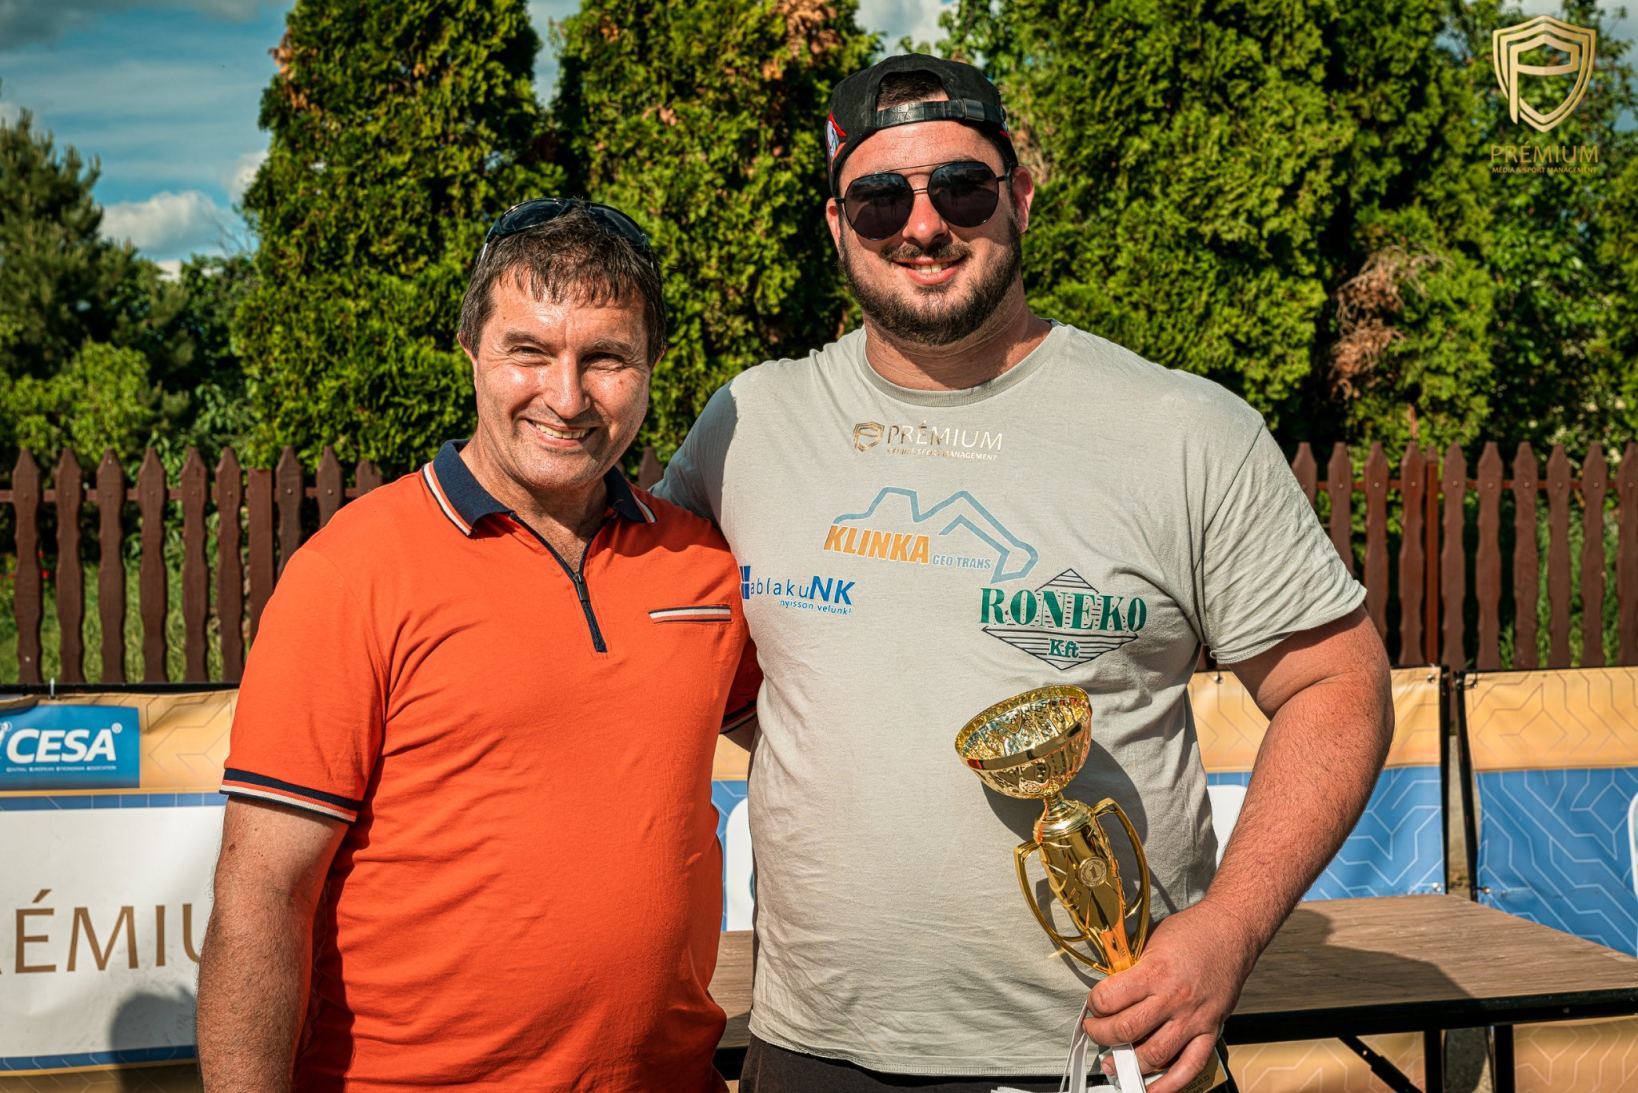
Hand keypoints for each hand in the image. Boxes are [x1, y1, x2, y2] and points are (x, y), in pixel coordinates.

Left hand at [1080, 900, 1259, 1092]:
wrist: (1233, 931)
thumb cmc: (1192, 931)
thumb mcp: (1152, 939)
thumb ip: (1132, 965)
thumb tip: (1108, 985)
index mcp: (1155, 972)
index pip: (1110, 999)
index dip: (1094, 1004)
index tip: (1092, 1004)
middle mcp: (1173, 999)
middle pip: (1126, 1030)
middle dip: (1101, 1034)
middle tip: (1094, 1030)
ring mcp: (1193, 1019)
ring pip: (1154, 1054)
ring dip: (1128, 1063)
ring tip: (1113, 1061)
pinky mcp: (1211, 1030)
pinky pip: (1190, 1066)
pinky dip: (1169, 1084)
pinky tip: (1151, 1090)